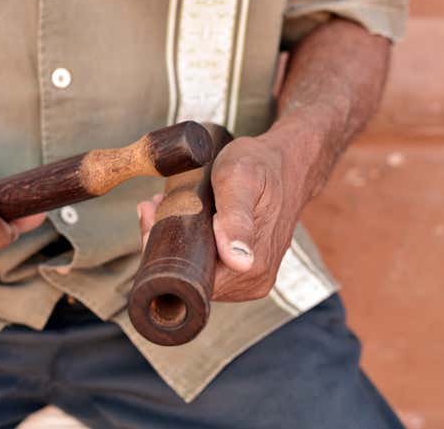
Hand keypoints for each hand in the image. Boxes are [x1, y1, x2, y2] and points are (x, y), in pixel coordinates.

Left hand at [138, 123, 316, 301]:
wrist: (289, 163)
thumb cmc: (261, 166)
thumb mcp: (241, 180)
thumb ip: (236, 218)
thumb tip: (239, 260)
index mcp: (252, 266)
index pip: (192, 278)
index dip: (167, 251)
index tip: (155, 214)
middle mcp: (254, 280)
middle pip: (192, 277)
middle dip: (169, 242)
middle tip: (158, 203)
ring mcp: (251, 278)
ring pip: (198, 270)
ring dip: (179, 241)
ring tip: (171, 203)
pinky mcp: (246, 270)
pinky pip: (210, 264)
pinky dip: (193, 242)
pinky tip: (188, 215)